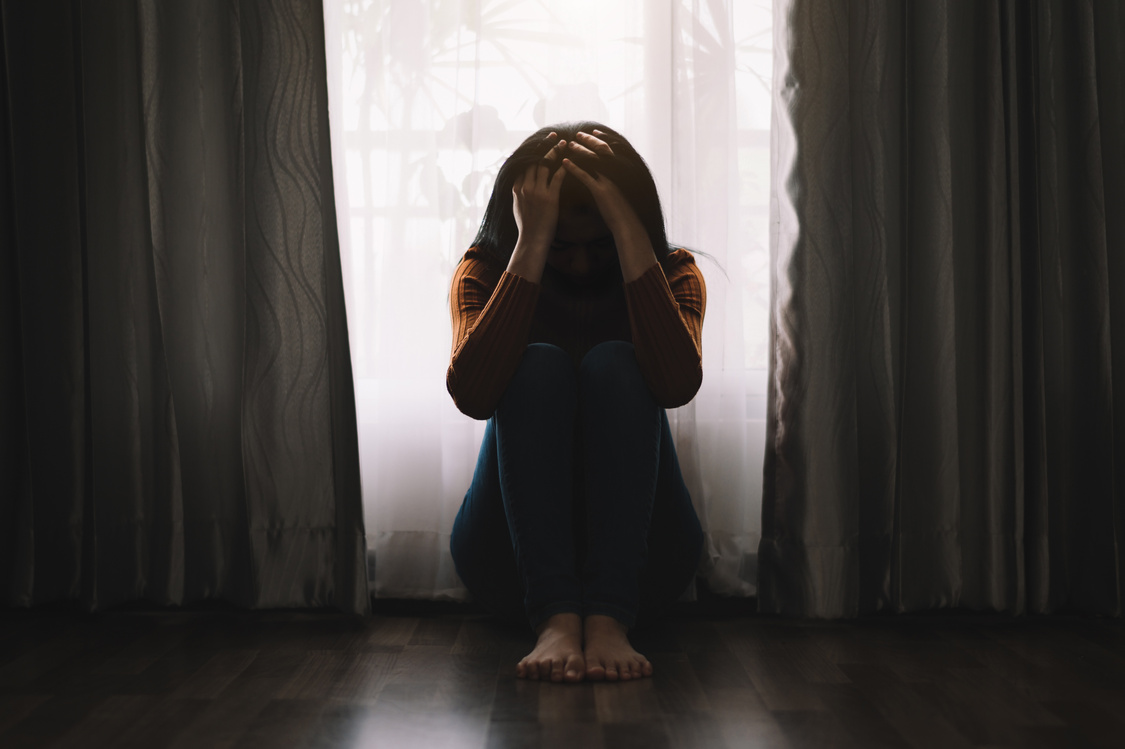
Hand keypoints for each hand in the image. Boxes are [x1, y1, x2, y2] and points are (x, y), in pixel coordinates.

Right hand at [512, 133, 567, 247]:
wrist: (531, 241)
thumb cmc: (527, 226)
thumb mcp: (517, 206)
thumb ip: (519, 193)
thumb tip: (520, 184)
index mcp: (516, 188)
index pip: (524, 163)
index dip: (533, 150)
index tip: (540, 141)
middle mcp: (525, 187)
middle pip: (534, 159)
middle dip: (544, 145)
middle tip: (553, 135)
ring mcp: (537, 192)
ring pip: (545, 165)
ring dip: (556, 151)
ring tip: (564, 142)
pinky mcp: (549, 198)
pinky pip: (557, 177)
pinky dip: (565, 167)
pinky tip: (571, 159)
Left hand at [560, 130, 642, 234]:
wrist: (627, 225)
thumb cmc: (622, 212)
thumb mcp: (619, 192)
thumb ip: (613, 182)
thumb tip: (606, 177)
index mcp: (621, 172)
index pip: (610, 150)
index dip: (601, 139)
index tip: (593, 132)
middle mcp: (615, 174)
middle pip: (601, 150)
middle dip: (589, 140)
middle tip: (578, 134)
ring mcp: (608, 181)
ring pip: (592, 160)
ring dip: (580, 151)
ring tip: (569, 145)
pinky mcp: (601, 192)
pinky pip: (585, 176)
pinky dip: (574, 168)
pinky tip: (564, 163)